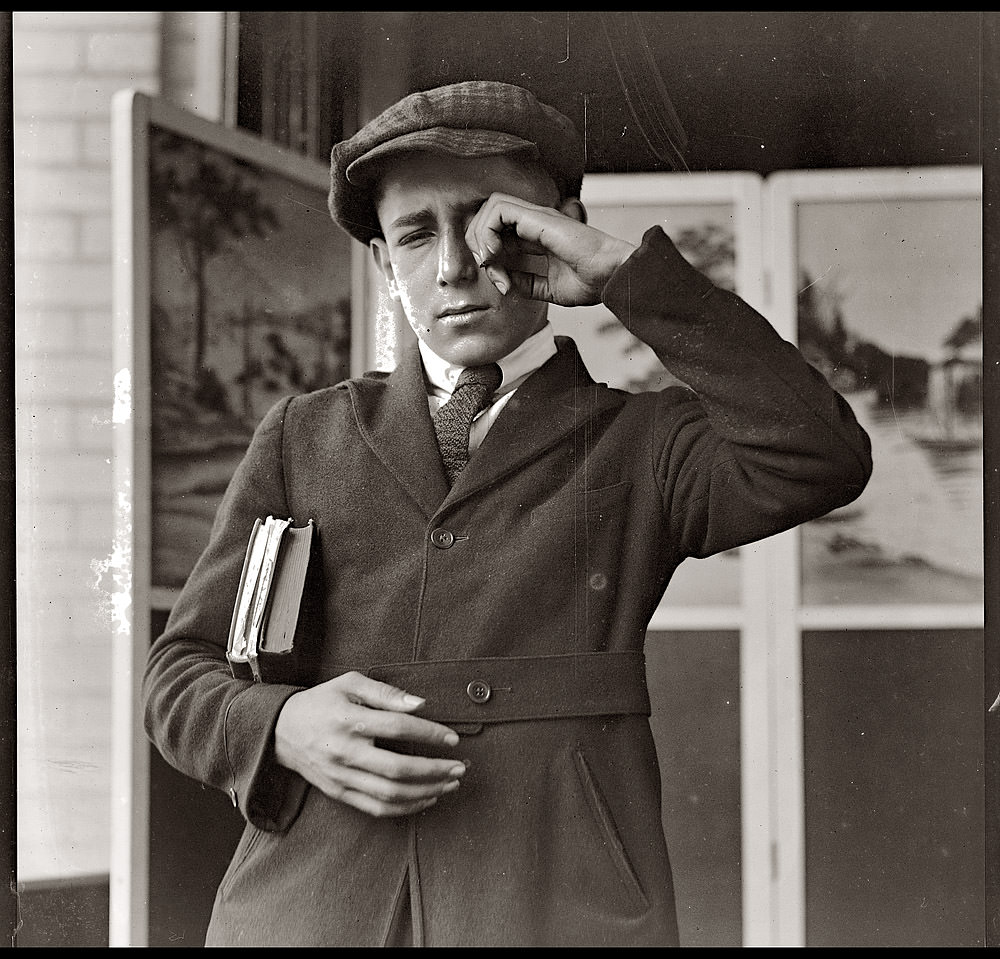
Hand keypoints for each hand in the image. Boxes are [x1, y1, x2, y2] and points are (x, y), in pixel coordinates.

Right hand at [273, 670, 465, 816]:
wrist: (279, 730)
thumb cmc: (321, 701)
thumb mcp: (349, 683)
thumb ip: (385, 692)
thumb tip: (420, 703)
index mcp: (349, 719)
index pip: (398, 728)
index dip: (429, 734)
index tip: (452, 738)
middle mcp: (345, 751)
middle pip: (397, 769)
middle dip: (435, 771)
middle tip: (460, 767)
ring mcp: (341, 776)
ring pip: (389, 794)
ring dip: (426, 792)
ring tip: (450, 784)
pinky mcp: (339, 793)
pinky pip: (376, 808)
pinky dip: (405, 807)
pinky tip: (426, 798)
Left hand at [465, 193, 635, 306]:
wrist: (611, 276)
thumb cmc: (592, 282)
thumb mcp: (550, 289)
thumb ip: (527, 284)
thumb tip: (506, 282)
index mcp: (539, 237)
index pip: (500, 235)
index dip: (491, 259)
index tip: (501, 284)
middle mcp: (535, 223)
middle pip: (490, 218)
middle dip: (479, 245)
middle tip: (490, 271)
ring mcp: (536, 216)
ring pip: (490, 208)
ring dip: (481, 236)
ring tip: (490, 261)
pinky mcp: (537, 216)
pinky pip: (498, 209)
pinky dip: (487, 230)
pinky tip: (495, 253)